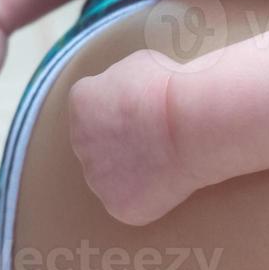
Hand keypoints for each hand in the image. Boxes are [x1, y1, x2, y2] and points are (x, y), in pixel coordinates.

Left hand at [68, 49, 203, 225]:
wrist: (189, 122)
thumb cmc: (169, 86)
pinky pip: (130, 201)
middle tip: (153, 137)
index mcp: (81, 103)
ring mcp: (96, 177)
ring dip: (130, 170)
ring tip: (163, 159)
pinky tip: (167, 181)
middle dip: (119, 142)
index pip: (91, 107)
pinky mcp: (116, 205)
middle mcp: (79, 142)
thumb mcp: (135, 65)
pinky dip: (146, 195)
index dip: (119, 108)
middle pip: (96, 143)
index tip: (143, 109)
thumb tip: (122, 94)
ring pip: (111, 175)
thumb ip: (118, 84)